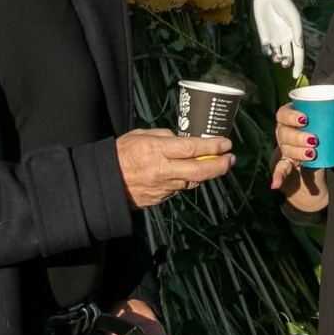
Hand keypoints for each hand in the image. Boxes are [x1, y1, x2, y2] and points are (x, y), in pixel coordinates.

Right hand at [115, 129, 233, 207]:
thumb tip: (183, 140)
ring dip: (206, 174)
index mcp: (157, 151)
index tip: (227, 144)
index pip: (192, 148)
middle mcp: (162, 171)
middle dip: (220, 165)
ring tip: (216, 165)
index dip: (213, 146)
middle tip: (231, 159)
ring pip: (192, 182)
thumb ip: (165, 137)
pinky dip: (187, 182)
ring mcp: (162, 188)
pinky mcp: (159, 199)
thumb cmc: (121, 152)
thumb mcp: (142, 135)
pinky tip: (191, 175)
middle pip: (200, 170)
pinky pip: (179, 190)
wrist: (102, 181)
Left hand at [252, 0, 303, 68]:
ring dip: (277, 59)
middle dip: (287, 63)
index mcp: (295, 35)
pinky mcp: (264, 37)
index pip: (299, 54)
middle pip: (289, 57)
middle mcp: (286, 39)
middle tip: (284, 62)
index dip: (298, 65)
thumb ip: (297, 30)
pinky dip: (267, 53)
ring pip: (277, 55)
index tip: (295, 76)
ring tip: (276, 56)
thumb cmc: (284, 3)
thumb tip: (300, 45)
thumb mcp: (293, 16)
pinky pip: (266, 50)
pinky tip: (268, 50)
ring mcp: (274, 38)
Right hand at [269, 101, 333, 203]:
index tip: (305, 119)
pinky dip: (278, 177)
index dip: (291, 116)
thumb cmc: (315, 127)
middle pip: (285, 133)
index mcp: (288, 118)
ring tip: (312, 154)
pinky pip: (280, 169)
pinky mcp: (287, 162)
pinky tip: (275, 184)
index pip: (283, 114)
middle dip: (298, 137)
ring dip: (298, 153)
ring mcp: (284, 148)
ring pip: (286, 150)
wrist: (306, 147)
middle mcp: (283, 132)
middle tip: (313, 140)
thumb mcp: (324, 121)